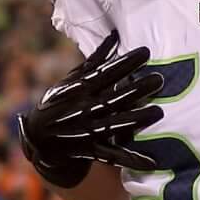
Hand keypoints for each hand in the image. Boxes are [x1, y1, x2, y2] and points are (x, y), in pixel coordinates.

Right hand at [16, 34, 162, 185]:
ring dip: (137, 119)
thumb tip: (114, 37)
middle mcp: (85, 109)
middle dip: (137, 90)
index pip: (105, 73)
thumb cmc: (60, 102)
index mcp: (80, 90)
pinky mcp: (93, 150)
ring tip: (159, 112)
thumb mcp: (71, 79)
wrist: (39, 137)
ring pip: (117, 124)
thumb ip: (93, 60)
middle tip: (160, 80)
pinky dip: (131, 159)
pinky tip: (152, 162)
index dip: (125, 63)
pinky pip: (113, 156)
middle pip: (115, 98)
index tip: (145, 52)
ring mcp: (89, 130)